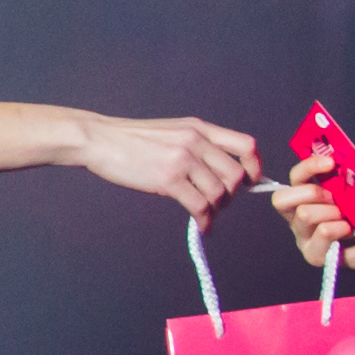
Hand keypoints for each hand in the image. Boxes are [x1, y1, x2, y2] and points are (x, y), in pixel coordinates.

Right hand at [73, 112, 258, 214]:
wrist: (99, 139)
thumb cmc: (131, 140)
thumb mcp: (172, 132)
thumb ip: (195, 145)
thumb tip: (217, 169)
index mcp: (199, 128)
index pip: (246, 145)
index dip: (254, 167)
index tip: (249, 182)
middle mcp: (195, 141)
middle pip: (235, 175)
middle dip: (231, 196)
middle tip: (218, 203)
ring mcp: (182, 159)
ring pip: (219, 193)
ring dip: (215, 210)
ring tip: (205, 216)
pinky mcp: (168, 179)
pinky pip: (199, 206)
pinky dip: (204, 222)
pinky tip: (200, 226)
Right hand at [269, 144, 354, 276]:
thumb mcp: (353, 193)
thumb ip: (343, 179)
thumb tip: (342, 162)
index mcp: (304, 198)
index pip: (295, 178)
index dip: (308, 167)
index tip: (331, 163)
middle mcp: (296, 217)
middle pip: (284, 198)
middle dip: (313, 193)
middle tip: (335, 199)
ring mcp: (303, 238)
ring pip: (304, 213)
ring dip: (330, 211)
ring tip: (346, 219)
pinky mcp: (313, 255)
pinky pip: (322, 231)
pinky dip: (339, 227)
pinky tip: (349, 231)